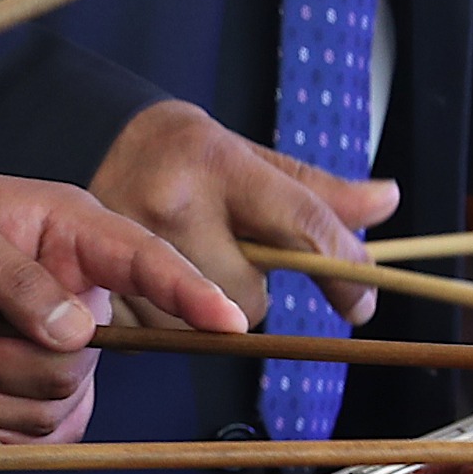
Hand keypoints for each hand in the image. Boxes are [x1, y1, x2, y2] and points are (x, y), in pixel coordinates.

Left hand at [0, 173, 246, 443]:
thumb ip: (15, 279)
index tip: (232, 321)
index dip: (191, 292)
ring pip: (52, 401)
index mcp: (72, 232)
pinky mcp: (33, 380)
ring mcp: (60, 339)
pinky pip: (41, 428)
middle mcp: (79, 288)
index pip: (147, 260)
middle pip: (79, 360)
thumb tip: (79, 329)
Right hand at [90, 100, 396, 328]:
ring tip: (191, 269)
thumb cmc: (182, 153)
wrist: (86, 139)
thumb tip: (385, 201)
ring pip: (204, 327)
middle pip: (249, 298)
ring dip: (210, 313)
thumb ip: (315, 189)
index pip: (300, 227)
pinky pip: (160, 335)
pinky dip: (169, 321)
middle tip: (234, 258)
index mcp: (218, 165)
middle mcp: (172, 206)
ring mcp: (129, 249)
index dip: (344, 270)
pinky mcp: (101, 287)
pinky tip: (157, 286)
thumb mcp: (249, 156)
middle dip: (254, 290)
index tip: (362, 303)